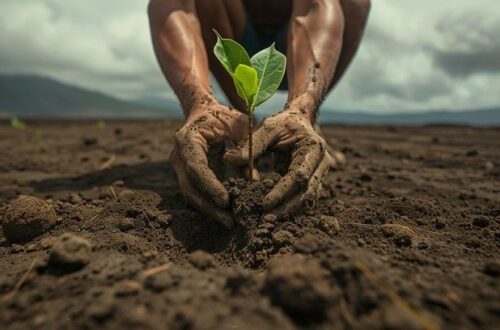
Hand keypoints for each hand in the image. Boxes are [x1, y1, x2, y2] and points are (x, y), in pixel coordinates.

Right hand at [170, 103, 246, 227]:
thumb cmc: (225, 116)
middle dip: (209, 206)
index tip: (226, 201)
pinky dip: (209, 204)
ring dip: (209, 209)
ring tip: (229, 222)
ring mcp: (179, 166)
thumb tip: (253, 181)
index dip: (210, 185)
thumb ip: (246, 149)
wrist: (204, 111)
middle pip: (189, 186)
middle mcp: (178, 155)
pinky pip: (195, 193)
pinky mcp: (186, 175)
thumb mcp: (239, 126)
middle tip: (229, 221)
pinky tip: (225, 214)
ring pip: (190, 194)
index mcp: (188, 138)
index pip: (196, 167)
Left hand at [225, 96, 332, 218]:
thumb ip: (251, 145)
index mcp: (314, 147)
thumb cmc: (282, 123)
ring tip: (268, 220)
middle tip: (265, 219)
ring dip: (289, 211)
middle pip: (307, 192)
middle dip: (286, 207)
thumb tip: (229, 160)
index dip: (282, 191)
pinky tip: (275, 213)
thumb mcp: (267, 128)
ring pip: (307, 199)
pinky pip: (303, 198)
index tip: (264, 203)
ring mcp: (321, 174)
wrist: (299, 120)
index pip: (298, 176)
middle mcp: (322, 163)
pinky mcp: (314, 181)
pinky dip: (290, 207)